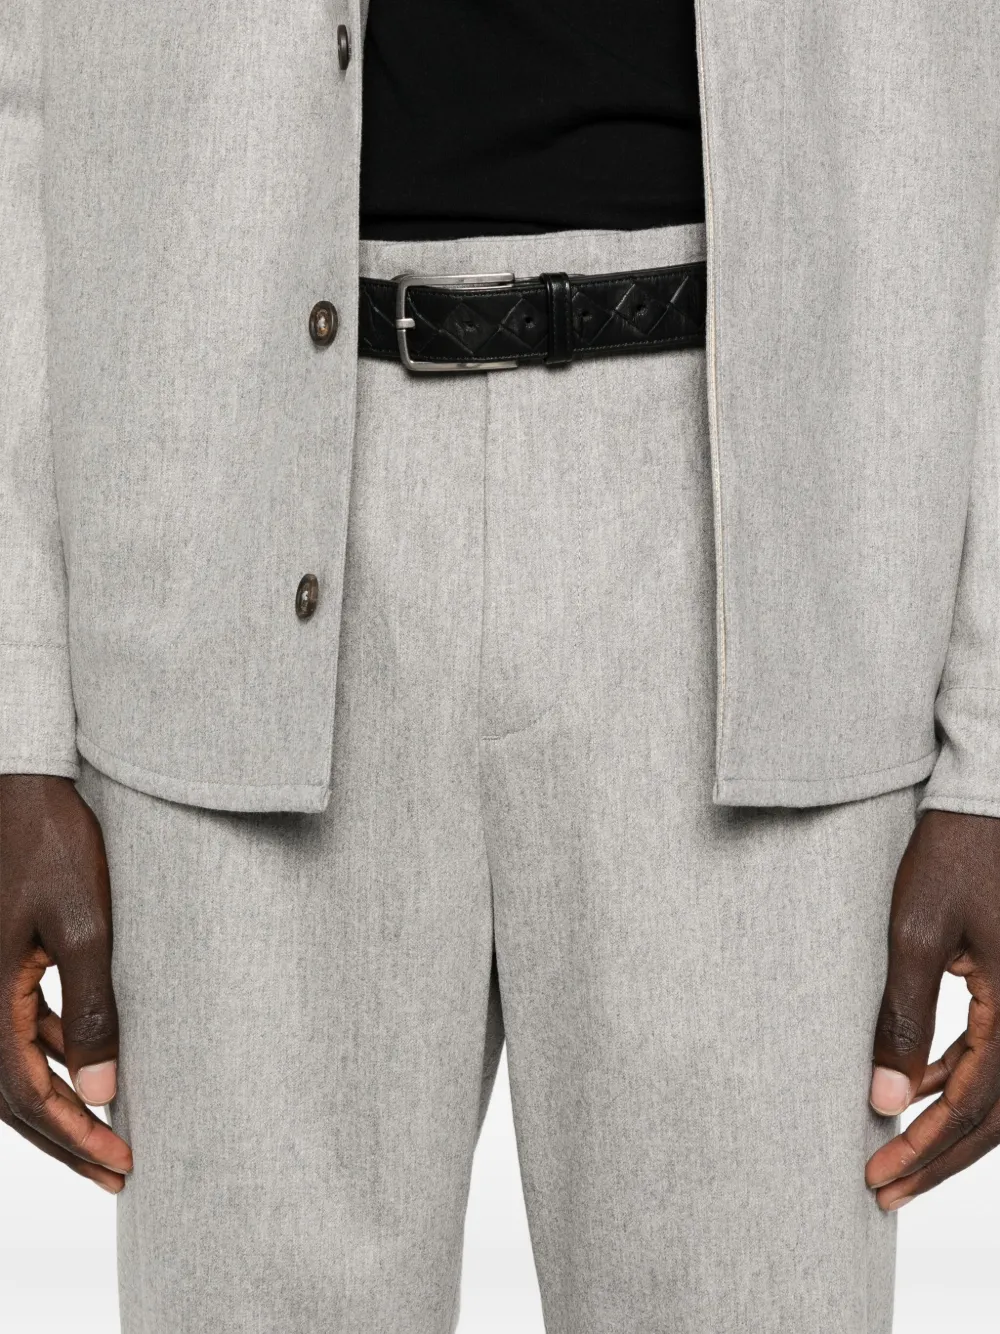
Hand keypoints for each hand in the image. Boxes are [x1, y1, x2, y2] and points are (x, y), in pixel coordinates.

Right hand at [0, 774, 131, 1191]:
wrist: (21, 787)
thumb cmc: (52, 845)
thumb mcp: (86, 925)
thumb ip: (93, 1007)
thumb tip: (103, 1090)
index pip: (27, 1094)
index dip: (74, 1136)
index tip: (120, 1163)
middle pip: (14, 1097)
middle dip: (67, 1139)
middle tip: (117, 1173)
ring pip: (15, 1068)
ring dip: (60, 1103)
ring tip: (110, 1133)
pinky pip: (18, 1031)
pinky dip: (52, 1058)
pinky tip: (90, 1065)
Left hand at [866, 808, 999, 1208]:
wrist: (989, 799)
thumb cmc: (954, 855)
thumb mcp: (918, 934)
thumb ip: (905, 1018)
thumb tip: (887, 1098)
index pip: (978, 1106)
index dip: (928, 1148)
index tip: (879, 1177)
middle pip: (999, 1117)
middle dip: (940, 1157)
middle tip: (885, 1188)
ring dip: (952, 1126)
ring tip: (895, 1151)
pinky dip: (963, 1081)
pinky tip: (923, 1088)